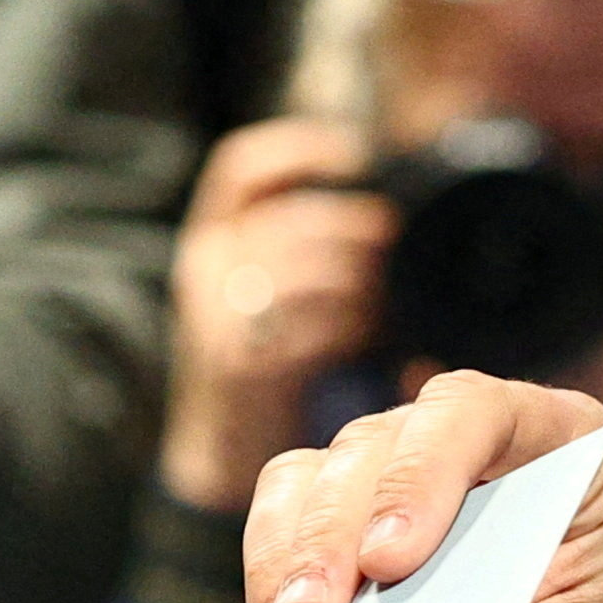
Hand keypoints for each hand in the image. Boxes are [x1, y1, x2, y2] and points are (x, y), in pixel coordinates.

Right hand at [162, 116, 392, 508]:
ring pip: (304, 268)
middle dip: (356, 229)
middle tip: (396, 248)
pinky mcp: (238, 361)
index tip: (358, 156)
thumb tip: (393, 219)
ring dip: (359, 280)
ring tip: (385, 301)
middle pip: (294, 220)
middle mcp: (207, 264)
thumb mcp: (284, 291)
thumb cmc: (275, 362)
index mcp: (215, 236)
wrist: (225, 451)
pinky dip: (348, 324)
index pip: (243, 168)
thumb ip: (319, 250)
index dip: (301, 151)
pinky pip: (305, 324)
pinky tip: (369, 336)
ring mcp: (215, 312)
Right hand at [247, 376, 602, 602]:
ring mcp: (402, 506)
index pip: (481, 417)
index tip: (389, 562)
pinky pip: (274, 553)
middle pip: (374, 450)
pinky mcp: (341, 566)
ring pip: (306, 486)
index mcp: (573, 462)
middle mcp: (483, 462)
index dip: (422, 472)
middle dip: (329, 535)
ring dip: (282, 565)